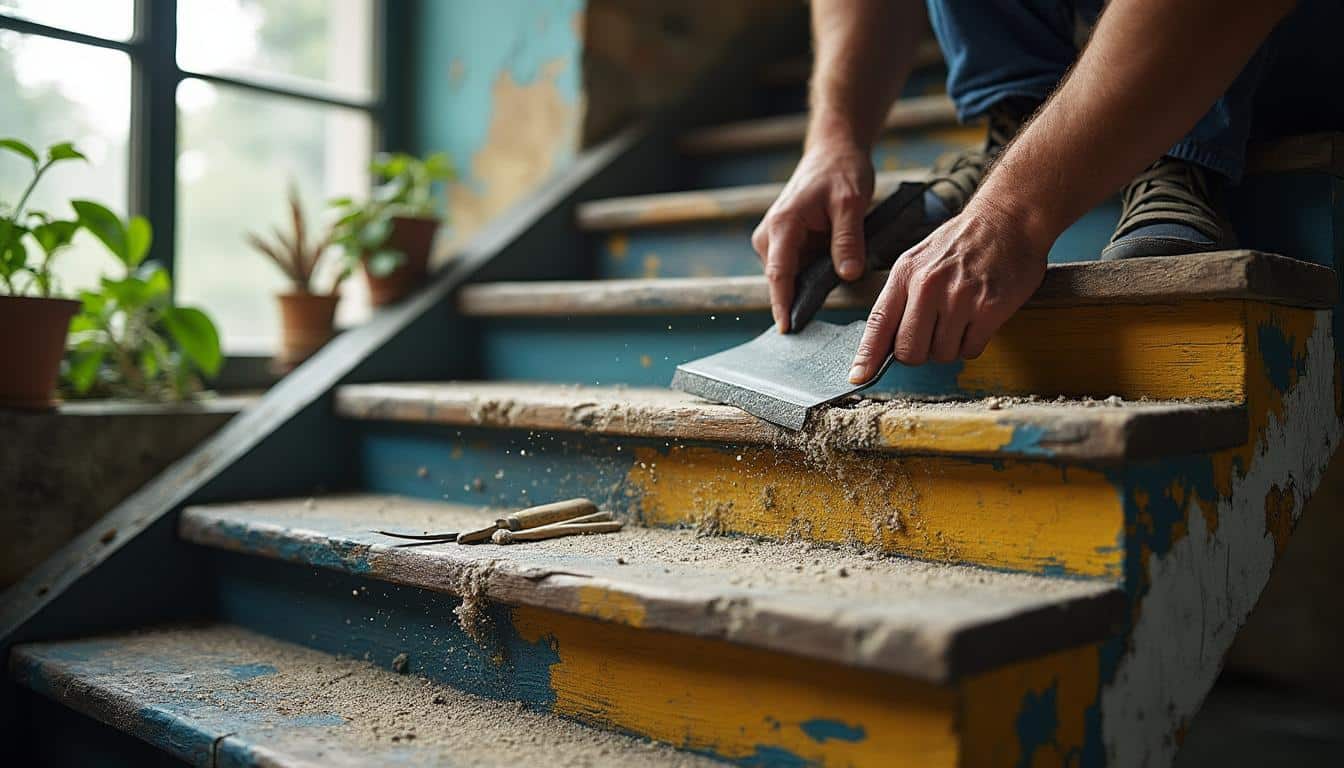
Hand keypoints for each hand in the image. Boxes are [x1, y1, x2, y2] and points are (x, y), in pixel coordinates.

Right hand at [752, 141, 874, 331]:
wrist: (833, 153)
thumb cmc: (840, 172)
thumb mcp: (851, 204)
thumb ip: (848, 241)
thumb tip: (848, 275)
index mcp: (782, 225)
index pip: (779, 274)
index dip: (783, 304)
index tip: (787, 329)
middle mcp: (770, 235)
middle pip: (783, 279)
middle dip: (804, 294)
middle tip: (833, 299)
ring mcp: (774, 240)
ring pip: (791, 275)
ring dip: (812, 279)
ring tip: (839, 264)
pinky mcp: (784, 242)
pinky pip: (797, 267)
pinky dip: (814, 270)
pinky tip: (833, 262)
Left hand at [848, 197, 1048, 382]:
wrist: (1007, 219)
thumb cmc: (961, 243)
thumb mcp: (918, 260)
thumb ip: (899, 298)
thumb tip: (883, 342)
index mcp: (906, 274)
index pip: (879, 323)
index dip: (867, 356)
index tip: (857, 377)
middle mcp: (929, 286)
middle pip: (909, 351)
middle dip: (918, 352)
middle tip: (931, 334)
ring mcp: (960, 298)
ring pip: (941, 354)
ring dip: (949, 346)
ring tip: (959, 318)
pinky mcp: (989, 308)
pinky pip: (970, 350)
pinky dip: (972, 343)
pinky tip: (977, 320)